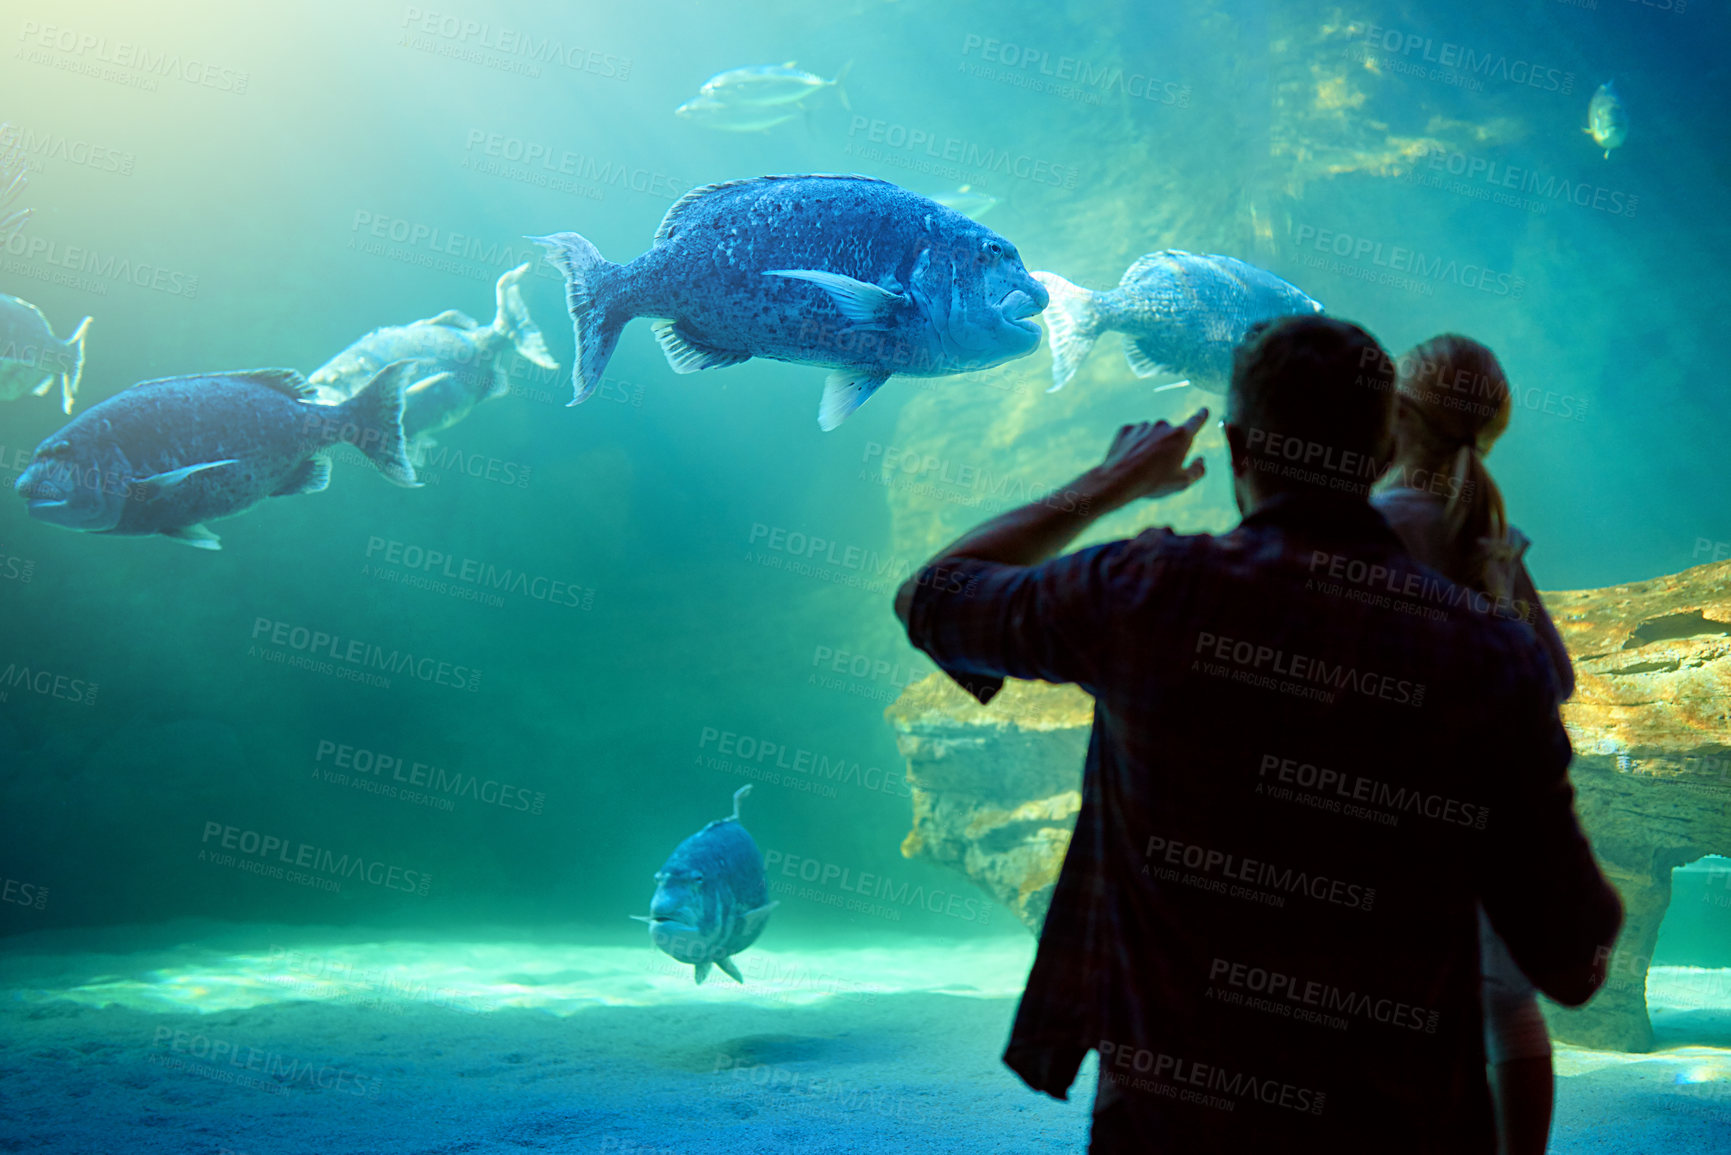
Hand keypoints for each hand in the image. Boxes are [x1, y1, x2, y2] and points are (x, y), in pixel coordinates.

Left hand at [1093, 409, 1208, 505]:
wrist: (1119, 480)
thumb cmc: (1153, 482)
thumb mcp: (1182, 482)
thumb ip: (1197, 470)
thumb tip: (1200, 461)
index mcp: (1181, 436)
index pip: (1196, 421)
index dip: (1201, 416)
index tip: (1203, 410)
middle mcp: (1163, 425)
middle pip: (1170, 434)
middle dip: (1168, 445)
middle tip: (1160, 466)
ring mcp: (1143, 426)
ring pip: (1151, 435)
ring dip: (1150, 445)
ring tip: (1143, 466)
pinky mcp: (1126, 429)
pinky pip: (1135, 436)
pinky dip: (1134, 445)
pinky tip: (1131, 460)